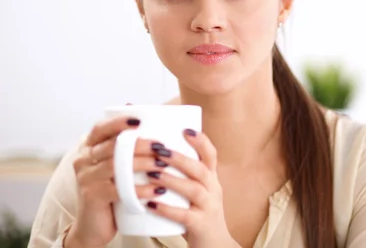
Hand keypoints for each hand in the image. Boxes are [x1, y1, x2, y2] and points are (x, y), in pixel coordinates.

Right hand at [65, 109, 167, 247]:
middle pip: (112, 146)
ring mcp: (86, 178)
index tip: (139, 120)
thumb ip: (123, 149)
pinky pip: (119, 189)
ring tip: (162, 165)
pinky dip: (140, 189)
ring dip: (142, 163)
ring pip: (116, 165)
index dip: (119, 122)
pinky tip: (157, 189)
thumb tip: (147, 120)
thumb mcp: (113, 168)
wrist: (92, 226)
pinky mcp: (93, 197)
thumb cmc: (110, 191)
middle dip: (139, 144)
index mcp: (88, 148)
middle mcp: (83, 160)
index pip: (101, 128)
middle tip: (161, 146)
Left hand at [146, 129, 239, 247]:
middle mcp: (213, 190)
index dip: (200, 141)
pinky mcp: (201, 226)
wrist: (214, 246)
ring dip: (172, 180)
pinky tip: (151, 204)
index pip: (211, 155)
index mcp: (211, 178)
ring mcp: (209, 208)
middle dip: (179, 158)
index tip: (185, 130)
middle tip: (158, 150)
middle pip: (200, 169)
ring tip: (151, 173)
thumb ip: (182, 174)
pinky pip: (185, 216)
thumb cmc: (198, 213)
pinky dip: (168, 209)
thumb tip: (153, 151)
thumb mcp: (196, 191)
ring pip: (194, 189)